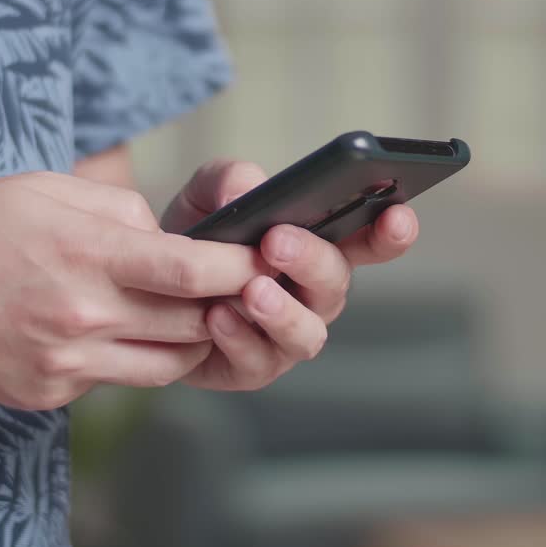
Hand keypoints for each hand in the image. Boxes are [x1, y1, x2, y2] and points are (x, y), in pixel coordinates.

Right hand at [0, 172, 266, 409]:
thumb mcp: (42, 188)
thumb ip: (116, 210)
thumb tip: (167, 236)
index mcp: (84, 253)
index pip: (190, 271)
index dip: (237, 268)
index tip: (256, 259)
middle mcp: (81, 315)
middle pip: (191, 323)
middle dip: (220, 304)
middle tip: (226, 287)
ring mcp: (64, 362)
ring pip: (166, 364)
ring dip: (185, 338)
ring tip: (175, 310)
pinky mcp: (48, 393)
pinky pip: (115, 378)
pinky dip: (128, 356)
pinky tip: (107, 328)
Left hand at [160, 160, 418, 390]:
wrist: (148, 287)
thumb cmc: (195, 237)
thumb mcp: (208, 194)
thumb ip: (230, 179)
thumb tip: (247, 191)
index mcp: (319, 247)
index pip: (370, 241)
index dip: (391, 232)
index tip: (397, 215)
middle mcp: (313, 296)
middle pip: (336, 283)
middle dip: (312, 260)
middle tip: (277, 241)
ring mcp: (286, 336)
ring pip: (307, 334)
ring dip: (282, 312)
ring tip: (251, 290)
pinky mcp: (252, 367)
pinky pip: (258, 360)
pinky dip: (239, 338)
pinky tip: (216, 316)